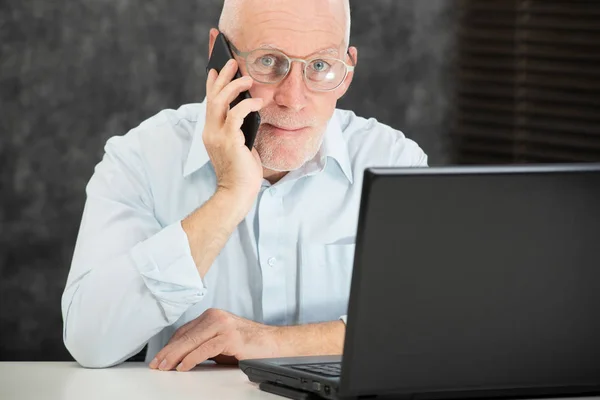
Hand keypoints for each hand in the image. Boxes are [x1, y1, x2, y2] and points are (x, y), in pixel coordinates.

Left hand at [149, 309, 279, 371]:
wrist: (275, 343)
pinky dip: (191, 359)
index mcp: (213, 316)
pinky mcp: (230, 337)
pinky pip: (205, 349)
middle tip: (156, 364)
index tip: (159, 357)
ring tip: (165, 367)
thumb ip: (203, 343)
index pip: (184, 331)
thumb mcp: (221, 342)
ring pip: (191, 341)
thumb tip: (181, 357)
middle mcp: (216, 317)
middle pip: (185, 335)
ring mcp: (223, 325)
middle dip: (168, 352)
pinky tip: (183, 367)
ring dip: (175, 356)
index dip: (170, 345)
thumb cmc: (250, 344)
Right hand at [203, 59, 263, 212]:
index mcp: (211, 132)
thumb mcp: (239, 144)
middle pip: (212, 96)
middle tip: (233, 61)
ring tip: (248, 78)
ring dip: (234, 86)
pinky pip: (236, 115)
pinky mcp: (229, 140)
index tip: (216, 68)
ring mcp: (217, 136)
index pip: (209, 102)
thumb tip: (248, 109)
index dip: (212, 83)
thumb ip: (238, 128)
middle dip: (222, 77)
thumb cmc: (242, 171)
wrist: (238, 192)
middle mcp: (210, 131)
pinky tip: (258, 102)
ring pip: (220, 101)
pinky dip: (247, 105)